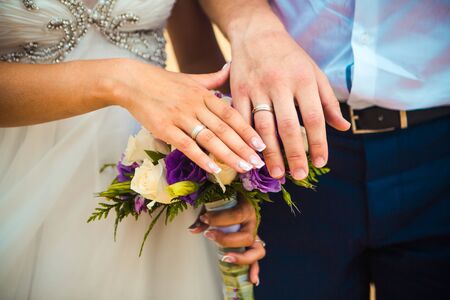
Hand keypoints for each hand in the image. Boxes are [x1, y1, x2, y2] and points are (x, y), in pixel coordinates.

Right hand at [105, 59, 265, 173]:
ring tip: (244, 168)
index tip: (261, 144)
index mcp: (204, 94)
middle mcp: (195, 105)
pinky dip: (201, 158)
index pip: (231, 114)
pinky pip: (187, 146)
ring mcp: (180, 117)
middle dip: (243, 147)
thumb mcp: (191, 77)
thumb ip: (213, 78)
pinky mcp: (165, 129)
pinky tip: (215, 170)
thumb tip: (231, 66)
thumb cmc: (163, 82)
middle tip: (258, 163)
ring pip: (209, 139)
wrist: (132, 82)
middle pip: (224, 129)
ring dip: (228, 155)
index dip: (247, 130)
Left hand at [189, 198, 264, 284]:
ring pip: (256, 251)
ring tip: (227, 259)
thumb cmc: (227, 200)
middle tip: (209, 236)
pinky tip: (252, 279)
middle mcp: (253, 223)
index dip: (219, 219)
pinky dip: (255, 270)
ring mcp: (254, 235)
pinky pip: (256, 259)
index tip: (204, 219)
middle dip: (226, 239)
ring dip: (242, 258)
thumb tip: (192, 230)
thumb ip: (204, 217)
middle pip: (246, 236)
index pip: (237, 215)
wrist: (239, 198)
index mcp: (246, 209)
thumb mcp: (214, 204)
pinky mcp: (252, 245)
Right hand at [229, 18, 349, 179]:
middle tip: (299, 175)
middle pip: (288, 125)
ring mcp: (257, 88)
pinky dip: (247, 139)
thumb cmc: (290, 57)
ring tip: (276, 173)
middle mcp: (280, 84)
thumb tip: (343, 128)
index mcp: (303, 80)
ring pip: (263, 126)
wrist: (256, 35)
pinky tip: (252, 155)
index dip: (319, 142)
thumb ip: (328, 101)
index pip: (314, 117)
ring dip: (270, 152)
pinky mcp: (238, 91)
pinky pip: (242, 120)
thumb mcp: (314, 72)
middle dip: (294, 153)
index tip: (321, 163)